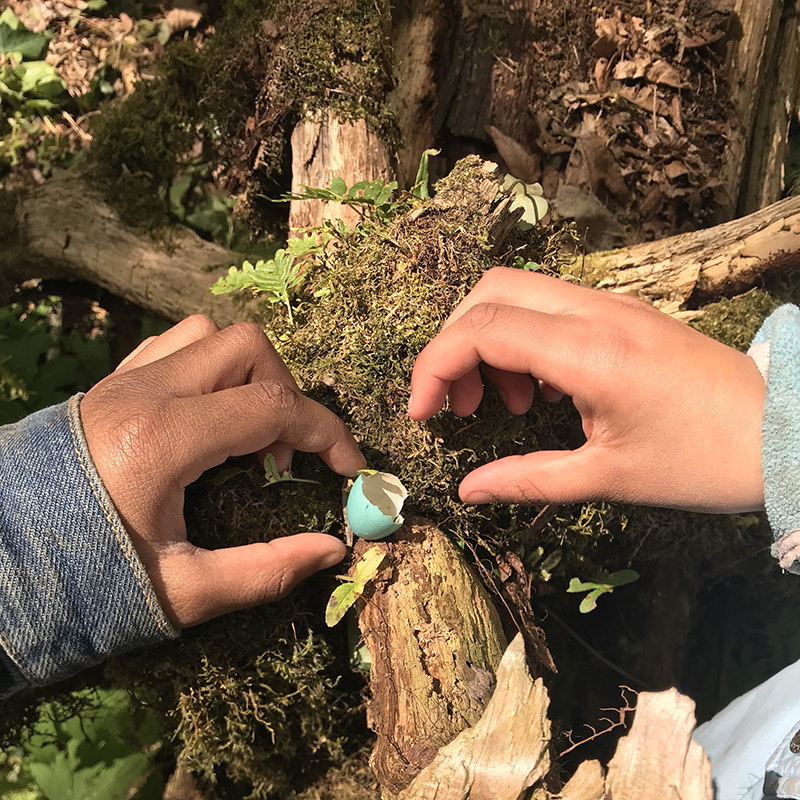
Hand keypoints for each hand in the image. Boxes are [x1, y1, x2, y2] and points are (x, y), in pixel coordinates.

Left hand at [80, 316, 365, 626]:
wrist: (0, 570)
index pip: (272, 406)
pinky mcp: (107, 385)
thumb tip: (331, 551)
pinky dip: (206, 369)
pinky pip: (172, 346)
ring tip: (242, 432)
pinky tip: (205, 418)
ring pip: (208, 335)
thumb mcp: (183, 591)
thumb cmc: (87, 584)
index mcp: (161, 439)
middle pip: (246, 347)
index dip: (327, 433)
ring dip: (244, 374)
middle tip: (280, 454)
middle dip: (285, 394)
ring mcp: (120, 381)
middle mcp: (142, 392)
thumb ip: (265, 571)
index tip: (347, 468)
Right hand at [409, 268, 765, 512]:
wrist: (784, 432)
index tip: (423, 414)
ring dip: (487, 343)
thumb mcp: (609, 479)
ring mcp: (611, 305)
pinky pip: (549, 308)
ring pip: (516, 293)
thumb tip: (468, 490)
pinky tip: (537, 393)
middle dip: (453, 346)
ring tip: (501, 407)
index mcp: (589, 352)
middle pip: (488, 292)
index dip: (435, 367)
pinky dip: (521, 342)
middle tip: (458, 406)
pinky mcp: (621, 313)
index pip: (480, 328)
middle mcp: (595, 312)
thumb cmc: (704, 459)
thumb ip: (528, 480)